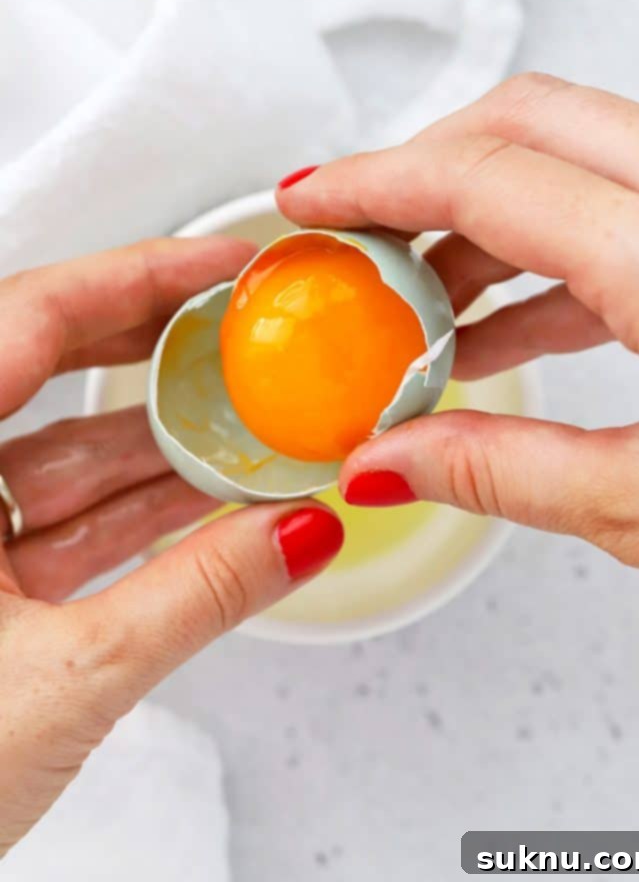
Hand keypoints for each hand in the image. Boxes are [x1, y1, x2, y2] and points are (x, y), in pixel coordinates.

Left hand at [0, 239, 342, 854]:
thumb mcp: (66, 681)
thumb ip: (198, 599)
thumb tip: (300, 537)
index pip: (28, 320)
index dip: (134, 278)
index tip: (218, 267)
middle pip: (45, 371)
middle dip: (155, 352)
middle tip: (242, 330)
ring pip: (61, 459)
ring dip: (160, 452)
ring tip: (255, 433)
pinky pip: (57, 523)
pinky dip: (133, 516)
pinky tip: (212, 509)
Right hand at [278, 73, 638, 579]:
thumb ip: (498, 472)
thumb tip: (387, 461)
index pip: (488, 175)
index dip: (377, 181)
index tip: (311, 199)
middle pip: (530, 121)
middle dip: (424, 169)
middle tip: (357, 234)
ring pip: (574, 157)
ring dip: (481, 216)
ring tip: (416, 305)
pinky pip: (618, 208)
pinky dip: (543, 253)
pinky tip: (495, 329)